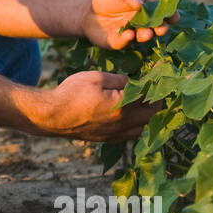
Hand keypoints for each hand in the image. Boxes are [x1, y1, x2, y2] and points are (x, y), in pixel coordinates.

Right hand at [42, 70, 161, 141]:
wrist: (52, 116)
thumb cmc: (72, 93)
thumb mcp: (97, 78)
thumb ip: (120, 80)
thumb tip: (134, 82)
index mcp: (124, 106)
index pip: (151, 94)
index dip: (157, 82)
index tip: (159, 72)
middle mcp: (124, 123)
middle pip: (153, 114)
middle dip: (158, 100)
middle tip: (156, 88)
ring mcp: (116, 134)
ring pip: (144, 128)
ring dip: (150, 116)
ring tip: (147, 103)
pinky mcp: (107, 139)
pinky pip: (131, 135)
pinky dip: (137, 126)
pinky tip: (133, 117)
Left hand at [80, 0, 178, 49]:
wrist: (87, 8)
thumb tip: (140, 3)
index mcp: (149, 7)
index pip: (165, 12)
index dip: (171, 15)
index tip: (172, 16)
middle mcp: (144, 22)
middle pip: (158, 27)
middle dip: (162, 28)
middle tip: (161, 28)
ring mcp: (133, 33)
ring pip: (143, 37)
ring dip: (146, 35)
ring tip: (146, 33)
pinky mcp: (119, 42)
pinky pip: (125, 43)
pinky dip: (127, 40)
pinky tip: (128, 34)